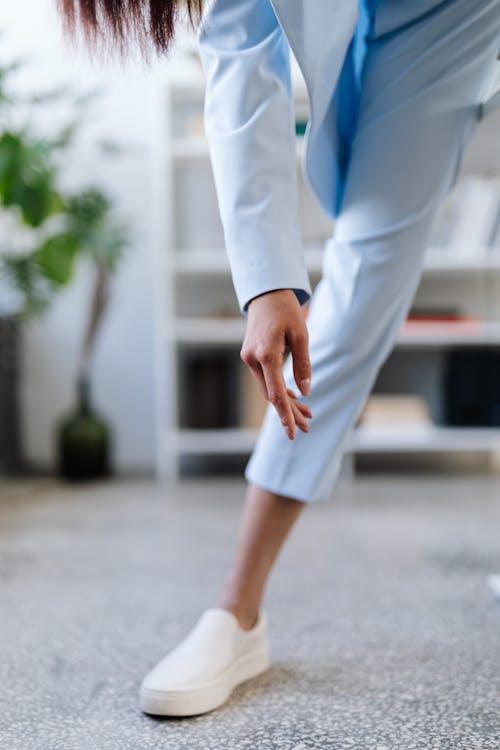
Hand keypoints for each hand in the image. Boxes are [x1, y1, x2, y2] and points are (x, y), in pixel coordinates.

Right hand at [240, 289, 312, 439]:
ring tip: (307, 415)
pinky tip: (294, 399)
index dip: (285, 414)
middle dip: (289, 412)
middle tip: (307, 427)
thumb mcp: (301, 335)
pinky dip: (279, 390)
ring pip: (268, 389)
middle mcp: (252, 359)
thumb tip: (305, 392)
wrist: (266, 293)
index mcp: (265, 354)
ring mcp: (249, 359)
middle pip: (271, 395)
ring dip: (286, 403)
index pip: (275, 393)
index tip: (292, 432)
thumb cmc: (286, 311)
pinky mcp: (251, 357)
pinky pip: (265, 379)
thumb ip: (303, 364)